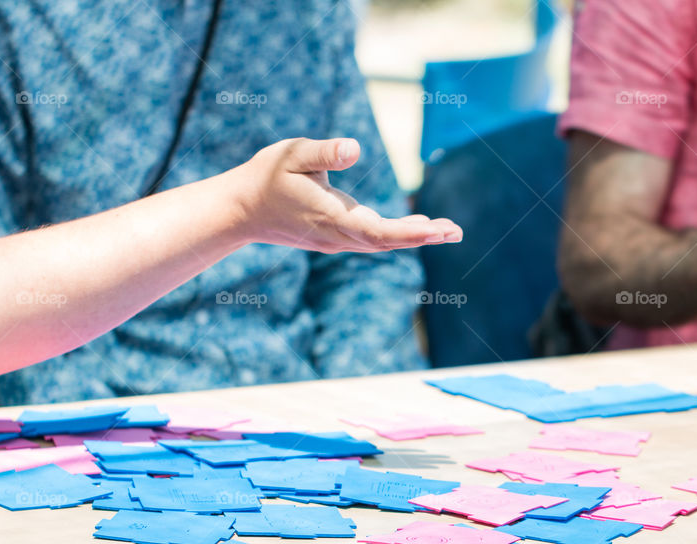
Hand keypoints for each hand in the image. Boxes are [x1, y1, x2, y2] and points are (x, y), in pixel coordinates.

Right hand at [229, 137, 461, 252]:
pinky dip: (397, 234)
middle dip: (424, 236)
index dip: (411, 233)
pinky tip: (419, 227)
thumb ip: (325, 151)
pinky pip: (372, 239)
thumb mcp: (293, 154)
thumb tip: (354, 148)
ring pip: (381, 242)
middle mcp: (337, 235)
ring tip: (447, 230)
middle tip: (457, 231)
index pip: (378, 230)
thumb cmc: (266, 177)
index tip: (438, 230)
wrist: (239, 211)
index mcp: (331, 217)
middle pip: (387, 241)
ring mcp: (335, 240)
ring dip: (414, 237)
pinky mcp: (333, 237)